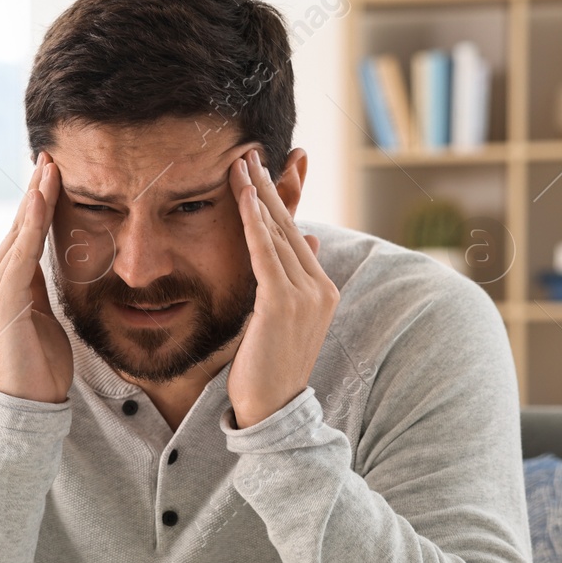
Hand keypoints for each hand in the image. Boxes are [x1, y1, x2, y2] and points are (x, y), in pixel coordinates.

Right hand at [0, 150, 71, 403]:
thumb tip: (48, 266)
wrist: (24, 407)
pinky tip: (41, 200)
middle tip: (50, 155)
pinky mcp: (1, 302)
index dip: (37, 205)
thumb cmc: (38, 369)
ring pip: (17, 235)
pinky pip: (20, 255)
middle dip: (34, 191)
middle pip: (17, 228)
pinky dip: (31, 225)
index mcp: (2, 288)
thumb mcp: (43, 319)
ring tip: (48, 167)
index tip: (52, 174)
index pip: (22, 237)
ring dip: (34, 199)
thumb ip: (39, 290)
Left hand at [226, 148, 335, 428]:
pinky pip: (266, 252)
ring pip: (278, 233)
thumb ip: (290, 280)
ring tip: (240, 164)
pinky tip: (242, 196)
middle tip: (248, 153)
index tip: (259, 172)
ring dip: (257, 196)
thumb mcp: (281, 319)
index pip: (296, 235)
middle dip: (268, 188)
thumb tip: (310, 239)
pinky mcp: (283, 302)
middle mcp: (320, 287)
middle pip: (290, 226)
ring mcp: (306, 294)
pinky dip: (254, 222)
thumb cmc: (267, 369)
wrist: (271, 409)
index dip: (277, 202)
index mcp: (321, 289)